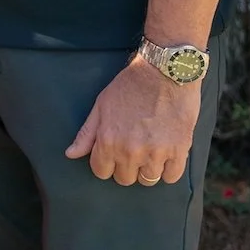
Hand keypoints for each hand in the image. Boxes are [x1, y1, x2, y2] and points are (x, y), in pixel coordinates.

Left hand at [65, 56, 200, 185]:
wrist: (165, 69)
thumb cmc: (131, 84)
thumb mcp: (102, 104)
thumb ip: (87, 133)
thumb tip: (71, 154)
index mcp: (108, 141)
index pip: (101, 172)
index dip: (106, 162)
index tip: (114, 152)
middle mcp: (130, 151)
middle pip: (124, 179)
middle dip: (126, 166)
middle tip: (133, 148)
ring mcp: (156, 153)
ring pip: (148, 180)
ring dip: (148, 168)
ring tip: (150, 148)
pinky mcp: (179, 150)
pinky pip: (171, 177)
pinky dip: (169, 169)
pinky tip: (166, 153)